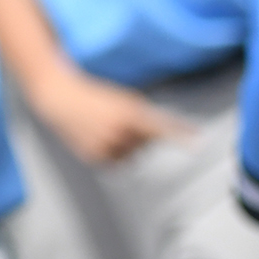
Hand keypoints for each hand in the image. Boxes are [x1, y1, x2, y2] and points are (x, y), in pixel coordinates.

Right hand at [30, 69, 195, 162]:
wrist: (60, 99)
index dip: (180, 134)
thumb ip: (145, 116)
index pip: (160, 126)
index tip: (198, 142)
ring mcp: (107, 146)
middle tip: (119, 121)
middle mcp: (120, 131)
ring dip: (126, 146)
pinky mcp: (95, 157)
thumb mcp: (123, 99)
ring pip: (133, 156)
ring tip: (106, 130)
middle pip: (147, 145)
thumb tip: (161, 137)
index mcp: (128, 113)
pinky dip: (112, 153)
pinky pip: (117, 162)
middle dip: (140, 136)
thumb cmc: (95, 96)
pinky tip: (99, 139)